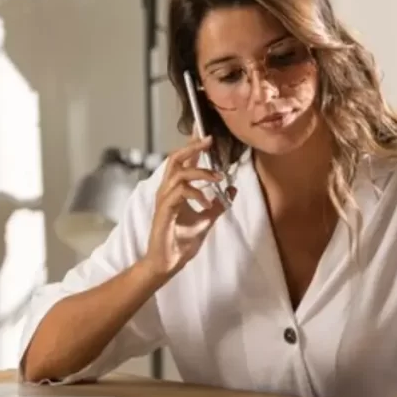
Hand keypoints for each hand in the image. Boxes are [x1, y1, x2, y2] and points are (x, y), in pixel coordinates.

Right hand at [142, 136, 232, 280]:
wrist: (168, 263)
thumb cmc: (181, 242)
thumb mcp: (206, 220)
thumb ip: (218, 204)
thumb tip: (232, 189)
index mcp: (175, 191)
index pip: (182, 162)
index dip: (192, 146)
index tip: (204, 133)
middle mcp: (167, 191)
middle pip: (175, 159)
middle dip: (192, 148)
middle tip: (208, 140)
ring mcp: (164, 200)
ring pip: (178, 174)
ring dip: (200, 172)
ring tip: (218, 178)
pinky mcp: (164, 211)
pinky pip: (179, 193)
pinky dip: (195, 193)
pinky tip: (207, 202)